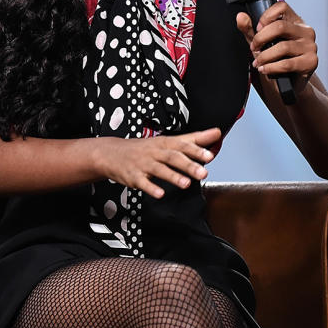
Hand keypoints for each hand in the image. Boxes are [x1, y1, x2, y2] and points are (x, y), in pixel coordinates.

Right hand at [92, 128, 222, 197]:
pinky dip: (151, 188)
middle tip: (204, 172)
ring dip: (173, 176)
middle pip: (173, 157)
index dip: (196, 150)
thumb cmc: (144, 149)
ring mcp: (143, 165)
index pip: (182, 145)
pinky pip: (143, 183)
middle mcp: (155, 152)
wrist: (111, 153)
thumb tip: (216, 133)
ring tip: (186, 184)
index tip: (209, 155)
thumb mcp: (168, 141)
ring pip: (159, 170)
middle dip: (188, 165)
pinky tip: (160, 194)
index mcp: (164, 143)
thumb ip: (193, 139)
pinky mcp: (133, 177)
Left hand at [236, 1, 317, 91]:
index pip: (282, 7)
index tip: (257, 29)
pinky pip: (287, 64)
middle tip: (254, 48)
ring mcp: (310, 46)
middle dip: (261, 38)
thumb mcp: (262, 42)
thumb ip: (250, 30)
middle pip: (280, 26)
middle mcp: (305, 31)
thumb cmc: (277, 59)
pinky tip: (265, 69)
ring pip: (283, 47)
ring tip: (258, 63)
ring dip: (265, 56)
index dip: (266, 17)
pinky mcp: (310, 62)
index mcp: (295, 21)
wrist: (290, 82)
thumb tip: (241, 17)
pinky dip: (271, 67)